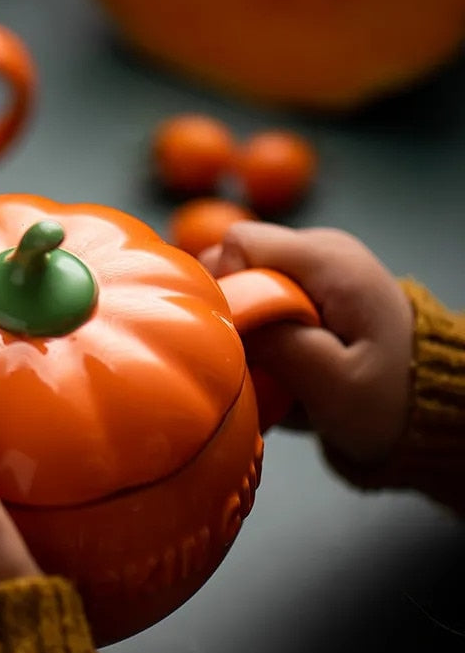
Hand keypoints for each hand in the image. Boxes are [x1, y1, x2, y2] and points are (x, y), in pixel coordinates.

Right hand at [199, 222, 413, 466]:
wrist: (428, 409)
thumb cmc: (388, 400)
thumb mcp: (332, 383)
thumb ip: (275, 343)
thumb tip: (223, 318)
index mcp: (328, 260)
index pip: (237, 243)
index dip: (224, 286)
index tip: (238, 334)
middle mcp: (319, 249)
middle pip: (236, 259)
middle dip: (233, 308)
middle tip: (257, 356)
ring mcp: (315, 265)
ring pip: (244, 280)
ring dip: (246, 322)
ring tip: (274, 361)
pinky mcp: (310, 285)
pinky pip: (261, 295)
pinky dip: (259, 327)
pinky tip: (283, 358)